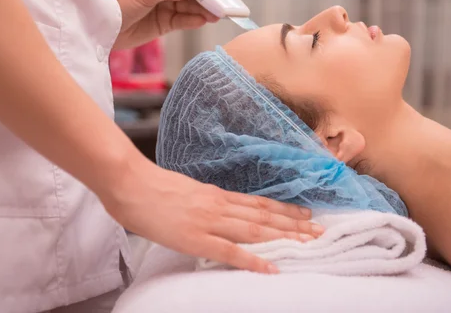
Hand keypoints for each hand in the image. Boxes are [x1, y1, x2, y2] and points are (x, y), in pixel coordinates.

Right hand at [99, 155, 323, 273]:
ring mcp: (209, 221)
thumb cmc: (151, 186)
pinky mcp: (196, 238)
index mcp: (216, 194)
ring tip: (309, 244)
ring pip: (256, 231)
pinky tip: (271, 268)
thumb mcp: (184, 190)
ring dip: (284, 238)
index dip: (285, 211)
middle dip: (295, 225)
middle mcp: (219, 205)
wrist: (129, 183)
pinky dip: (253, 260)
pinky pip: (230, 251)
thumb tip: (216, 208)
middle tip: (321, 231)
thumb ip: (204, 200)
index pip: (259, 204)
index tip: (306, 215)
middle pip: (265, 216)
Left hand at [110, 0, 219, 48]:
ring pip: (192, 6)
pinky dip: (195, 21)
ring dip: (205, 10)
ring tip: (216, 16)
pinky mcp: (167, 23)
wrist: (104, 28)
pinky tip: (203, 21)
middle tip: (220, 3)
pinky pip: (185, 21)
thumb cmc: (118, 2)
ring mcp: (169, 6)